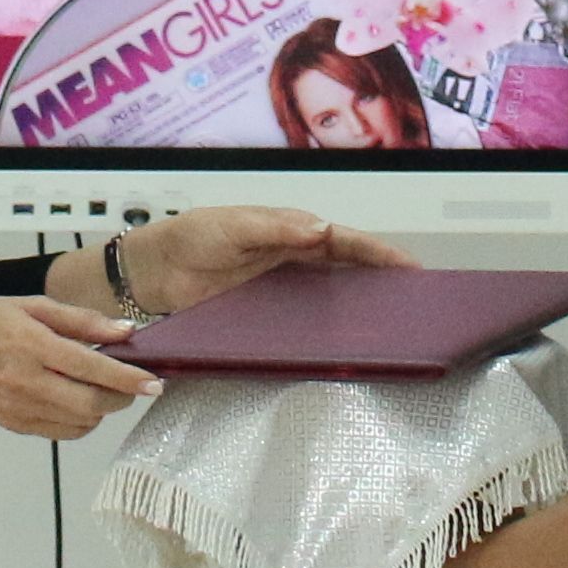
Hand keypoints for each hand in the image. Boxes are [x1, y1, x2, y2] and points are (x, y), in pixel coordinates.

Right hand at [0, 294, 163, 441]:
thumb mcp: (30, 306)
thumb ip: (79, 320)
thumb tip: (123, 330)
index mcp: (34, 346)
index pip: (92, 367)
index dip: (128, 378)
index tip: (154, 382)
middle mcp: (29, 382)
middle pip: (91, 405)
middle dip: (121, 399)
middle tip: (133, 386)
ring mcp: (21, 409)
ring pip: (79, 424)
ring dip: (102, 412)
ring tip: (104, 391)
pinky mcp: (16, 425)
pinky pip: (61, 433)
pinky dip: (79, 422)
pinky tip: (78, 403)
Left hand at [108, 207, 424, 318]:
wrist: (151, 274)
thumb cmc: (188, 238)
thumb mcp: (230, 226)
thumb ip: (274, 227)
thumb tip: (320, 228)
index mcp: (289, 229)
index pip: (342, 239)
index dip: (377, 251)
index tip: (408, 266)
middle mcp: (291, 257)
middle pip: (346, 267)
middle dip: (380, 278)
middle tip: (415, 297)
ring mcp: (281, 288)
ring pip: (331, 294)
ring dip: (359, 304)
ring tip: (392, 323)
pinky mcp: (267, 316)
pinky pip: (305, 321)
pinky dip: (329, 328)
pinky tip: (345, 342)